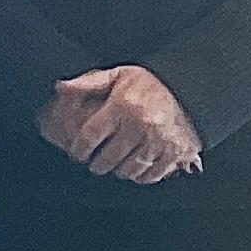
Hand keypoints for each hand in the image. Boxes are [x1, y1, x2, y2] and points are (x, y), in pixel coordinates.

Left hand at [39, 65, 202, 183]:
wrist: (189, 89)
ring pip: (128, 170)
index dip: (79, 150)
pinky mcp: (175, 153)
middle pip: (107, 159)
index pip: (89, 137)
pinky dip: (140, 175)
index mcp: (122, 106)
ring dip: (118, 170)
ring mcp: (160, 141)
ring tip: (115, 163)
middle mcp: (141, 125)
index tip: (78, 153)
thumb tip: (61, 87)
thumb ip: (89, 83)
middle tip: (95, 161)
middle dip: (96, 164)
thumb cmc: (149, 84)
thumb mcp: (118, 76)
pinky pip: (150, 175)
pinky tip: (135, 166)